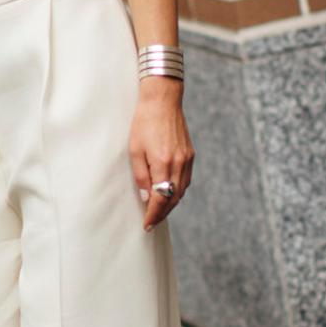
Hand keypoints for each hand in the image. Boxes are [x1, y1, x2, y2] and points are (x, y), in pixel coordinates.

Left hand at [130, 79, 193, 230]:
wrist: (163, 100)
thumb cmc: (144, 123)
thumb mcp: (135, 149)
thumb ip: (141, 176)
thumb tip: (147, 198)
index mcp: (163, 163)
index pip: (160, 199)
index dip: (154, 215)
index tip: (147, 225)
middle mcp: (179, 164)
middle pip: (173, 199)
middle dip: (162, 213)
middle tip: (151, 222)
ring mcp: (187, 159)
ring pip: (182, 191)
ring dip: (171, 204)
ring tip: (159, 211)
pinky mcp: (191, 154)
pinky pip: (186, 180)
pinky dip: (178, 191)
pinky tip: (169, 193)